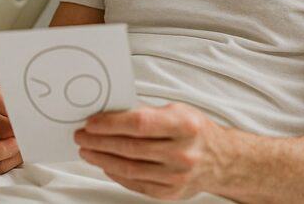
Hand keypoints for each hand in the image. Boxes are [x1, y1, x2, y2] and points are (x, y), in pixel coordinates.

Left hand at [75, 102, 220, 200]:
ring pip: (129, 168)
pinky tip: (105, 163)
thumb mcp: (177, 111)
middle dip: (99, 141)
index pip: (139, 124)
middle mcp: (182, 153)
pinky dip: (116, 173)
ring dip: (102, 158)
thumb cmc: (195, 130)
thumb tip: (109, 114)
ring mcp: (176, 176)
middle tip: (82, 135)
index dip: (111, 123)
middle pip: (130, 148)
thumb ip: (146, 113)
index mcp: (184, 126)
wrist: (222, 160)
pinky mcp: (170, 193)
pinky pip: (135, 183)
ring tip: (87, 150)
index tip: (91, 122)